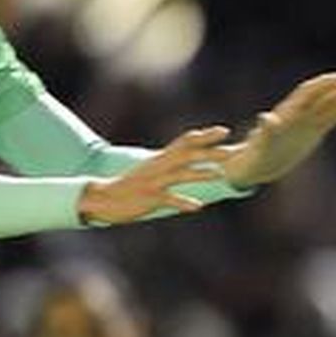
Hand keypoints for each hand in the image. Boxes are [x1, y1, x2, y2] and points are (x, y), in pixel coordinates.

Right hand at [78, 126, 233, 223]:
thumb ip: (168, 163)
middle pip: (188, 154)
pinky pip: (169, 199)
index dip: (205, 135)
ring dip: (200, 173)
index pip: (185, 141)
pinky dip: (183, 201)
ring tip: (219, 175)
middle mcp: (159, 166)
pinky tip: (197, 206)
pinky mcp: (149, 197)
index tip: (224, 130)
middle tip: (231, 152)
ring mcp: (155, 181)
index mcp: (161, 159)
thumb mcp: (151, 170)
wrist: (103, 198)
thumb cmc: (130, 186)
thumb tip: (185, 158)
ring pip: (181, 174)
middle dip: (210, 152)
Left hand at [223, 72, 335, 187]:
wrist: (257, 165)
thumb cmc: (256, 154)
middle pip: (322, 97)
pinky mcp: (312, 133)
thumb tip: (266, 118)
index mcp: (288, 113)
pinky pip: (330, 119)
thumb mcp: (261, 144)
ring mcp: (307, 123)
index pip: (308, 94)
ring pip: (329, 106)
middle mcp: (299, 115)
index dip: (322, 85)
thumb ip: (266, 131)